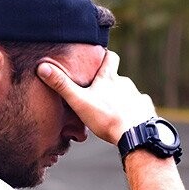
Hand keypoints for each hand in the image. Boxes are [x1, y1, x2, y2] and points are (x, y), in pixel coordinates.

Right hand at [35, 50, 155, 144]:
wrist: (134, 134)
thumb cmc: (106, 117)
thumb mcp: (79, 101)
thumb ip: (62, 85)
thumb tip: (42, 67)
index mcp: (108, 79)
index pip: (110, 57)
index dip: (105, 56)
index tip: (100, 57)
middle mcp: (125, 83)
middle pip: (118, 78)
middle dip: (110, 83)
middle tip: (100, 93)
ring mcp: (137, 95)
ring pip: (128, 93)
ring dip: (121, 99)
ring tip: (112, 111)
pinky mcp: (146, 108)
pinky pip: (139, 107)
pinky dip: (133, 111)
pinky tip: (128, 120)